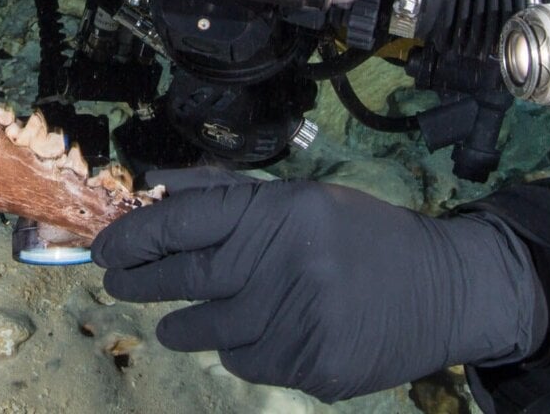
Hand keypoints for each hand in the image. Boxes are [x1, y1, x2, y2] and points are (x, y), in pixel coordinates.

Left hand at [92, 168, 542, 400]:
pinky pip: (247, 363)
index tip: (105, 248)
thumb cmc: (362, 237)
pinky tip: (254, 335)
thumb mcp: (302, 200)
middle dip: (141, 281)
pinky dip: (240, 350)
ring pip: (210, 330)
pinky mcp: (313, 364)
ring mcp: (301, 318)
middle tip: (118, 283)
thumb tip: (154, 186)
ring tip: (176, 320)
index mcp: (283, 211)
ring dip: (184, 325)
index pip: (186, 220)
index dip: (137, 234)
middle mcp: (288, 261)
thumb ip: (228, 196)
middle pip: (188, 277)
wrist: (444, 287)